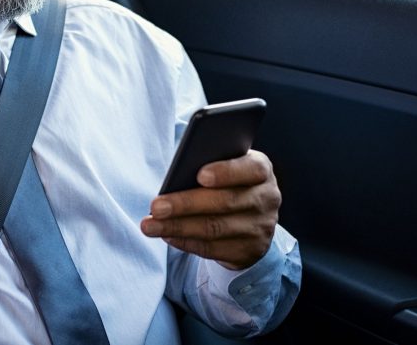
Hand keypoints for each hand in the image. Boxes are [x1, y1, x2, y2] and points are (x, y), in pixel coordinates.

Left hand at [140, 150, 280, 269]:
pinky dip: (185, 242)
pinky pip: (213, 248)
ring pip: (215, 228)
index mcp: (261, 170)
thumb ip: (208, 165)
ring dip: (178, 227)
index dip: (226, 172)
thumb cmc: (226, 182)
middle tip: (155, 206)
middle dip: (185, 204)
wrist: (249, 217)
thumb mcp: (225, 168)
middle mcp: (266, 198)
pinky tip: (166, 236)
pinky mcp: (249, 250)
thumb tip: (177, 174)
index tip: (199, 175)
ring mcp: (261, 227)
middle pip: (225, 202)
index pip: (250, 169)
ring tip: (150, 225)